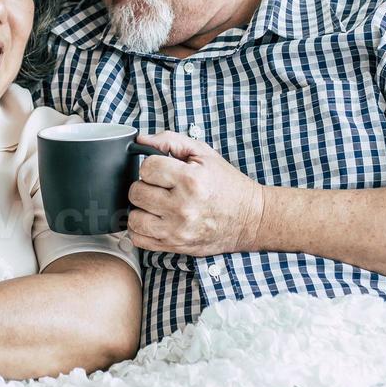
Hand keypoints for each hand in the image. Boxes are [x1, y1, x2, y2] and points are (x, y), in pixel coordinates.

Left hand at [126, 131, 264, 256]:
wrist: (251, 219)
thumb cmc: (228, 185)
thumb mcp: (204, 154)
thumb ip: (170, 141)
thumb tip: (141, 140)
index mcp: (190, 180)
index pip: (146, 168)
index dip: (151, 165)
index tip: (161, 169)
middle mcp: (182, 207)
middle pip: (136, 192)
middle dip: (144, 185)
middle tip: (159, 186)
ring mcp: (177, 230)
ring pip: (134, 218)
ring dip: (141, 208)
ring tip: (155, 203)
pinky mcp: (175, 246)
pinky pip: (138, 239)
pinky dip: (141, 229)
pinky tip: (154, 220)